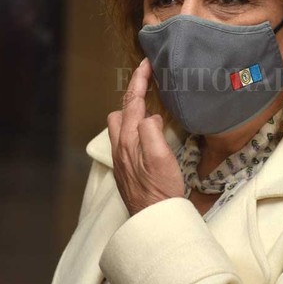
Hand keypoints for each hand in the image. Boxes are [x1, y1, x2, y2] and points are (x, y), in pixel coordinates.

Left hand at [107, 58, 184, 215]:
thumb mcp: (162, 158)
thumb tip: (149, 116)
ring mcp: (121, 159)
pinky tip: (146, 134)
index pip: (132, 101)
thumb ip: (151, 131)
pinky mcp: (126, 169)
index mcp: (129, 139)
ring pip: (120, 126)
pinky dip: (134, 128)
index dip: (139, 80)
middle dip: (132, 95)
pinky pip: (125, 139)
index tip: (146, 63)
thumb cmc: (161, 191)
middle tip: (149, 86)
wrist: (154, 220)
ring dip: (131, 113)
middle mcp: (120, 147)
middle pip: (120, 111)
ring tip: (148, 108)